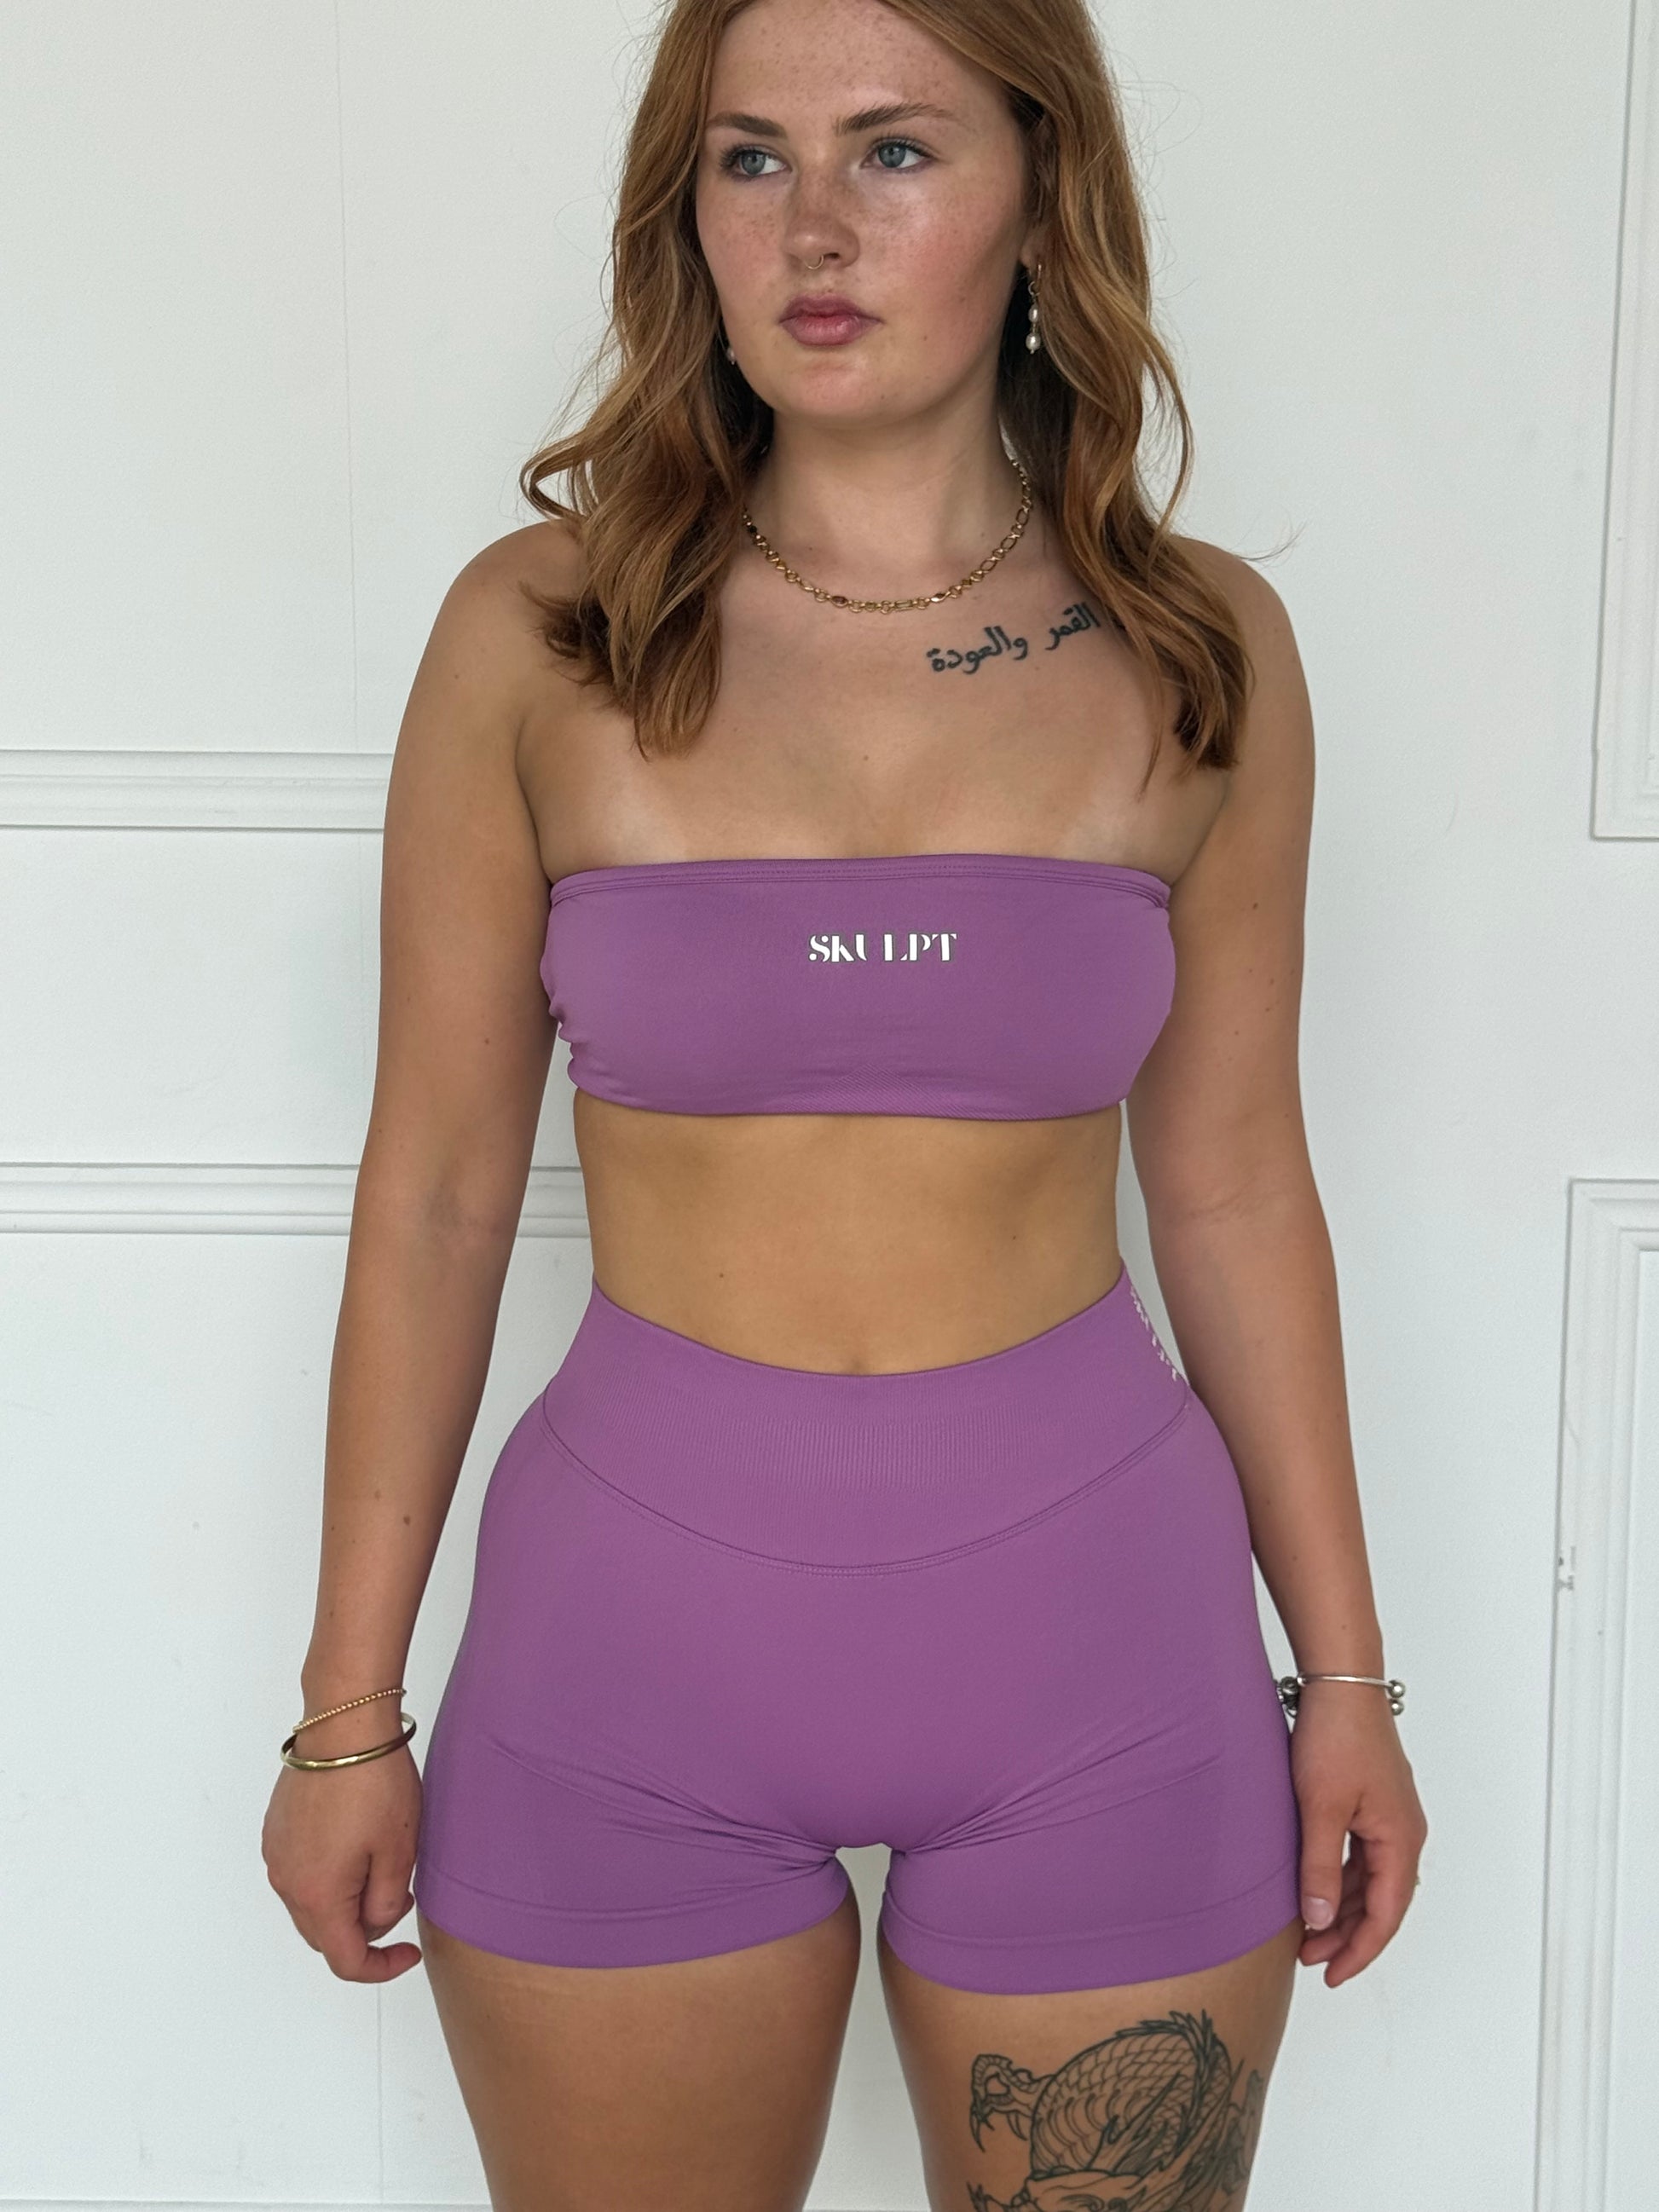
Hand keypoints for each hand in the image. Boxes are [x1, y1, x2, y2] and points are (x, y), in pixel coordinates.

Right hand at [261, 1722, 423, 1982]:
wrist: (344, 1725)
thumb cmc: (374, 1783)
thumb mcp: (399, 1851)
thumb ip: (387, 1903)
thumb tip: (377, 1923)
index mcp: (317, 1896)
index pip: (345, 1960)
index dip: (382, 1967)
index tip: (409, 1952)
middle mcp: (286, 1882)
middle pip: (325, 1934)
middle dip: (365, 1928)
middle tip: (402, 1894)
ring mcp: (277, 1854)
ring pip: (312, 1903)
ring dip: (346, 1900)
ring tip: (383, 1862)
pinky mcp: (276, 1831)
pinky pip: (301, 1873)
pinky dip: (329, 1876)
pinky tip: (357, 1844)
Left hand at [1288, 1679, 1426, 1986]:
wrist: (1341, 1683)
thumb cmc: (1335, 1739)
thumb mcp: (1320, 1808)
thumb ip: (1319, 1867)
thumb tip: (1318, 1921)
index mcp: (1401, 1840)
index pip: (1385, 1914)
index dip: (1359, 1951)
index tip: (1330, 1976)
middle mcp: (1404, 1833)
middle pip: (1380, 1902)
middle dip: (1346, 1935)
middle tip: (1308, 1960)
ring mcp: (1389, 1817)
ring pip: (1368, 1880)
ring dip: (1340, 1908)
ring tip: (1305, 1932)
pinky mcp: (1372, 1802)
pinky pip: (1360, 1856)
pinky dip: (1338, 1878)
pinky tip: (1312, 1887)